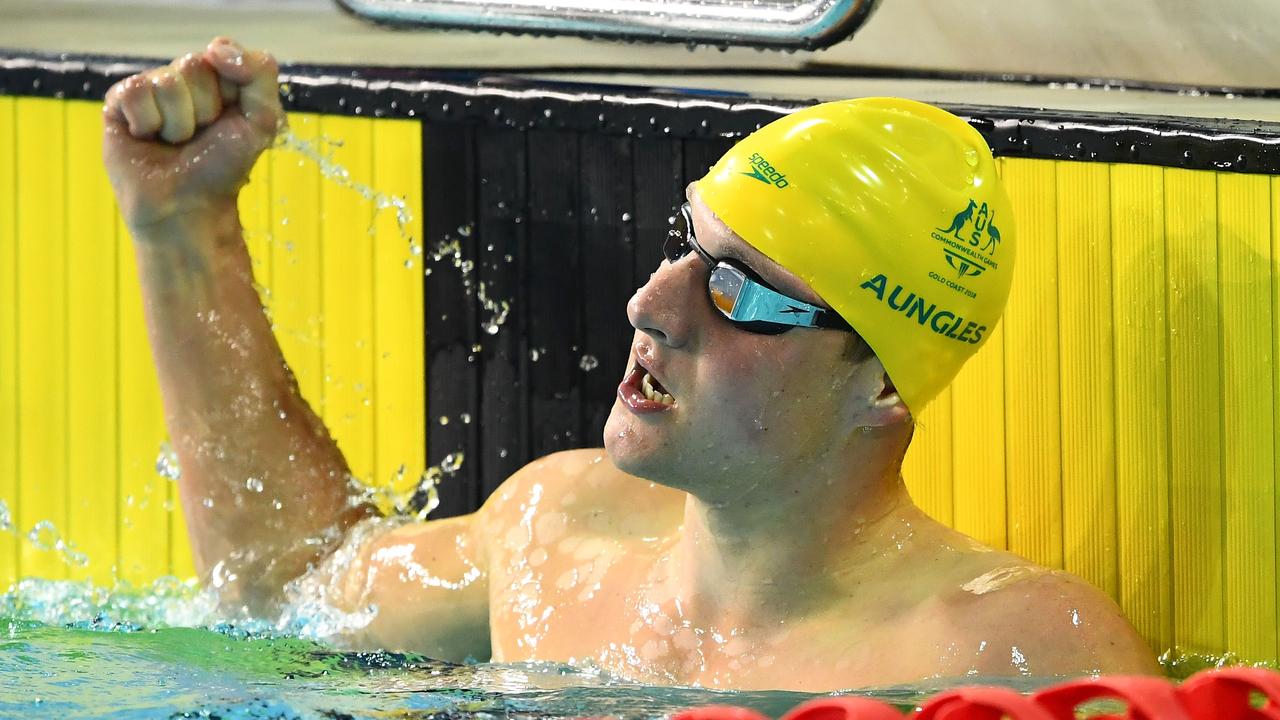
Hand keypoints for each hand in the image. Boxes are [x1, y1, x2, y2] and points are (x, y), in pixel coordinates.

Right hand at [103, 37, 284, 230]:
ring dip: (178, 124)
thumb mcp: (261, 120)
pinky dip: (148, 124)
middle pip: (193, 66)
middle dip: (204, 110)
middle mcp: (181, 79)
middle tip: (199, 137)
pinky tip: (148, 139)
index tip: (229, 121)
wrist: (188, 207)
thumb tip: (216, 46)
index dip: (230, 92)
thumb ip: (259, 74)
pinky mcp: (118, 103)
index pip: (222, 53)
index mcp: (216, 78)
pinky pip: (136, 93)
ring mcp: (149, 90)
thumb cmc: (223, 168)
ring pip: (165, 82)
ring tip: (174, 143)